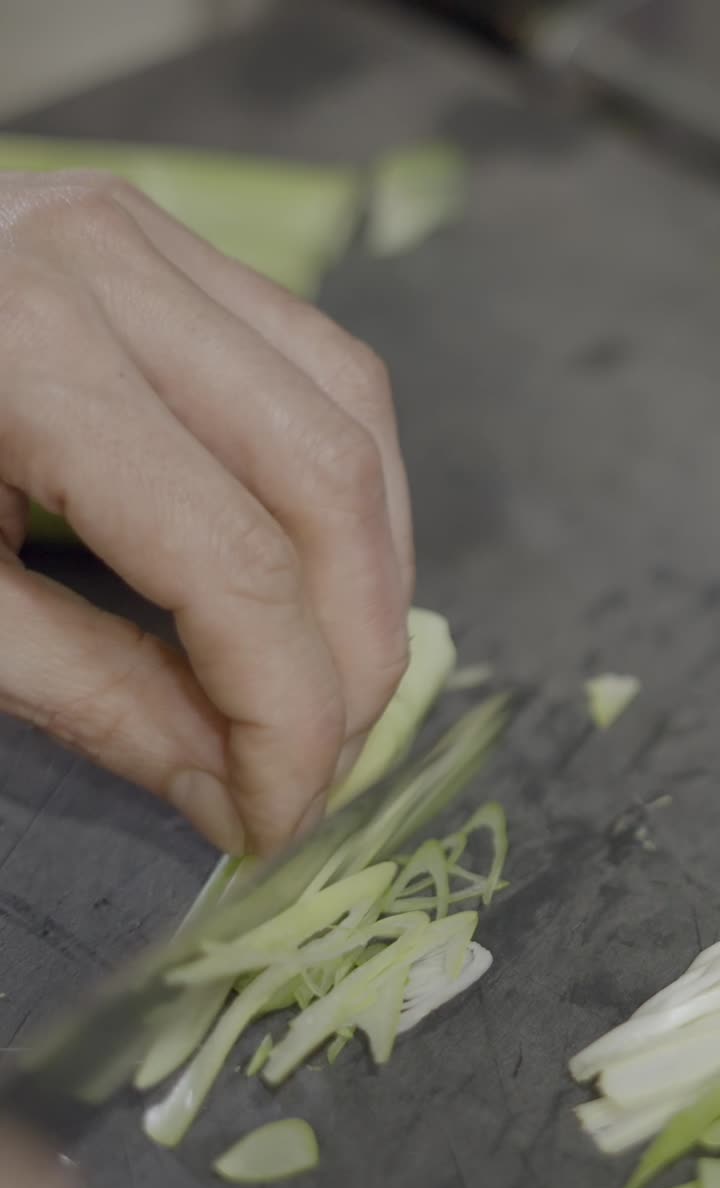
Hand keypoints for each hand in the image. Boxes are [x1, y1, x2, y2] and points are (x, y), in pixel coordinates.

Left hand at [0, 172, 413, 853]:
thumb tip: (233, 786)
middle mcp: (112, 264)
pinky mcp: (179, 250)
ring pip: (351, 416)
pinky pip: (323, 370)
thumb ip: (92, 694)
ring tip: (340, 680)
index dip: (284, 717)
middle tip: (323, 764)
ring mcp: (154, 236)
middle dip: (353, 655)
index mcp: (25, 352)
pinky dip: (350, 494)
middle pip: (323, 482)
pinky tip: (329, 574)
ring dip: (373, 574)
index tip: (277, 817)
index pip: (230, 560)